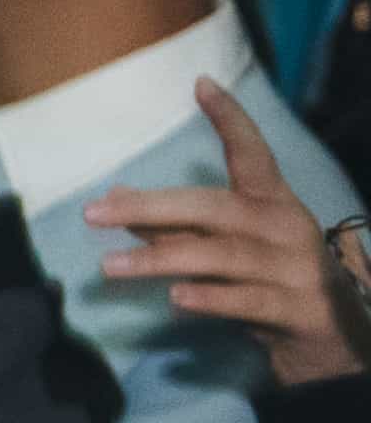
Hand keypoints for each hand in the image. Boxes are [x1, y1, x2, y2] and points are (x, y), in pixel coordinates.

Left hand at [90, 76, 369, 385]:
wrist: (327, 338)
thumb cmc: (264, 279)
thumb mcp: (224, 245)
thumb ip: (174, 224)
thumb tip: (114, 198)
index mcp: (271, 201)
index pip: (252, 152)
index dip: (230, 119)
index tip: (201, 84)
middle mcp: (286, 226)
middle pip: (215, 208)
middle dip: (151, 208)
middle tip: (94, 213)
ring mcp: (293, 268)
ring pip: (220, 256)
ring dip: (161, 259)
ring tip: (110, 267)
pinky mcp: (294, 308)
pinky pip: (246, 301)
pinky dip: (210, 298)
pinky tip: (175, 298)